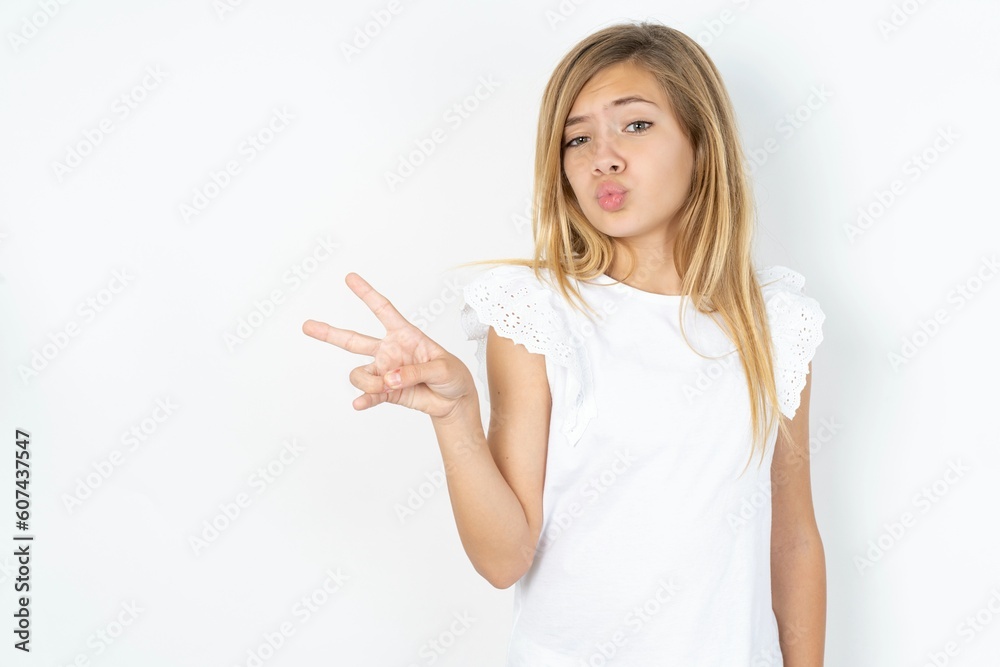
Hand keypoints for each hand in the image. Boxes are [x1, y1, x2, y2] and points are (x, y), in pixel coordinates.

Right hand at [302, 272, 475, 420]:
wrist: (453, 401)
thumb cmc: (452, 375)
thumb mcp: (442, 368)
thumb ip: (416, 371)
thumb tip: (389, 378)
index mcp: (405, 335)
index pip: (382, 310)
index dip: (367, 294)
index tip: (350, 277)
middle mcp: (389, 351)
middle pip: (353, 339)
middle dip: (329, 333)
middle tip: (306, 326)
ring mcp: (384, 371)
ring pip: (360, 374)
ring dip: (370, 383)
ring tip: (389, 387)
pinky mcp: (386, 392)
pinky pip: (368, 395)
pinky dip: (363, 399)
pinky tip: (359, 404)